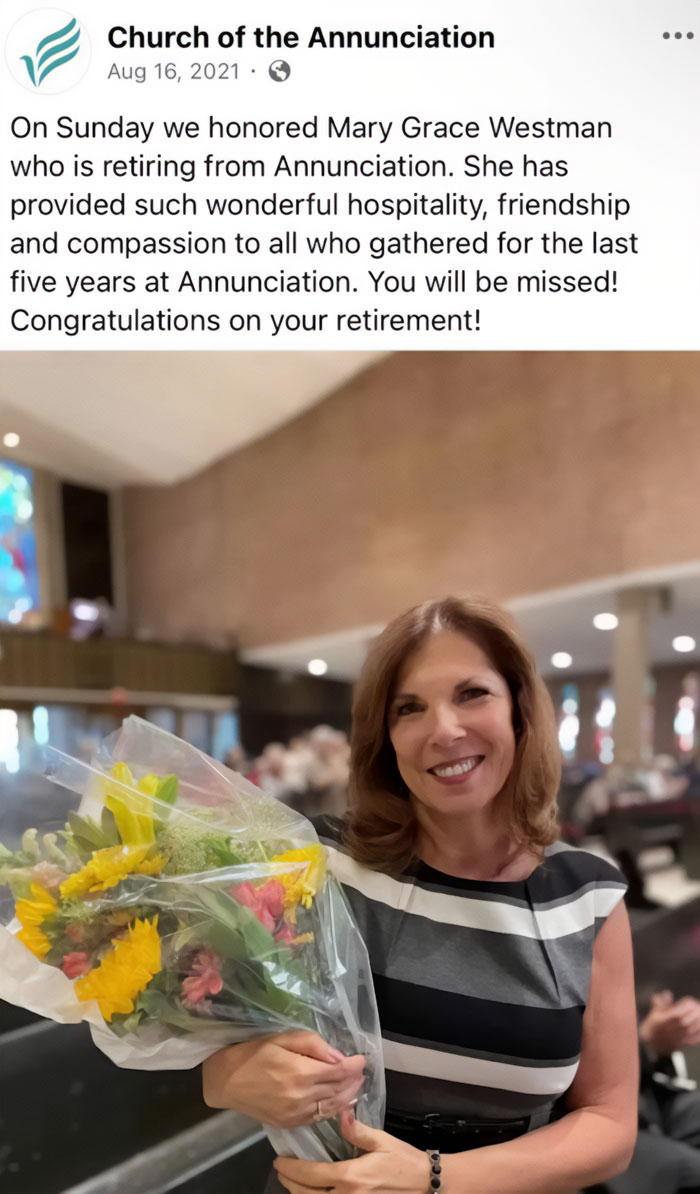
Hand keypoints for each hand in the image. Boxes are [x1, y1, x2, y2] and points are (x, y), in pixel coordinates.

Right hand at [202, 1032, 364, 1127]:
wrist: (227, 1081)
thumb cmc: (254, 1054)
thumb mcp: (282, 1038)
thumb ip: (313, 1045)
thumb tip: (338, 1056)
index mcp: (300, 1072)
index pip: (339, 1071)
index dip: (354, 1065)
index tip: (362, 1058)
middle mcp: (301, 1096)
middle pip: (339, 1090)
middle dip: (354, 1079)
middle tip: (360, 1070)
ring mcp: (296, 1114)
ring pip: (332, 1107)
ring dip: (348, 1096)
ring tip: (355, 1084)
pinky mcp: (290, 1123)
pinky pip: (319, 1117)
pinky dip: (333, 1109)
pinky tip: (338, 1100)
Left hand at [274, 1107, 430, 1192]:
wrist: (426, 1185)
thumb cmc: (405, 1161)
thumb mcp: (382, 1140)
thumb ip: (357, 1130)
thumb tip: (341, 1113)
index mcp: (350, 1177)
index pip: (311, 1175)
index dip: (291, 1169)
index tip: (280, 1162)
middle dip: (290, 1184)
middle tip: (282, 1173)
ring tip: (295, 1184)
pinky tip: (316, 1193)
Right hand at [640, 990, 699, 1054]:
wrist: (654, 1044)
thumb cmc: (654, 1025)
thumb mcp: (654, 1013)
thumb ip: (661, 1003)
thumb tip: (668, 993)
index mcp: (663, 1023)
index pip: (676, 1015)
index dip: (685, 1008)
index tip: (690, 1000)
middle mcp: (671, 1032)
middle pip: (685, 1023)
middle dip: (693, 1013)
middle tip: (698, 1005)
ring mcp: (678, 1039)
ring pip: (691, 1031)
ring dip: (698, 1021)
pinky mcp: (684, 1044)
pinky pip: (694, 1040)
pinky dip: (699, 1032)